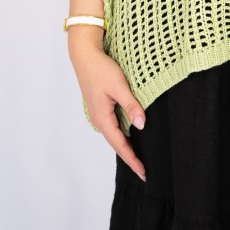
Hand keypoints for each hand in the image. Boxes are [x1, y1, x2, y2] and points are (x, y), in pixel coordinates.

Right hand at [69, 36, 146, 181]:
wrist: (85, 56)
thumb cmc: (101, 69)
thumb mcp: (119, 86)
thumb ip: (131, 105)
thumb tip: (141, 125)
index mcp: (103, 118)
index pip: (120, 145)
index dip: (132, 159)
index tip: (143, 173)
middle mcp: (99, 120)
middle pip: (117, 144)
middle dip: (130, 157)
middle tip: (144, 171)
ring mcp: (99, 114)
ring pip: (115, 135)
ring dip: (126, 146)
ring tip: (139, 157)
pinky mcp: (101, 107)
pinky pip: (113, 126)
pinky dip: (122, 135)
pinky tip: (130, 135)